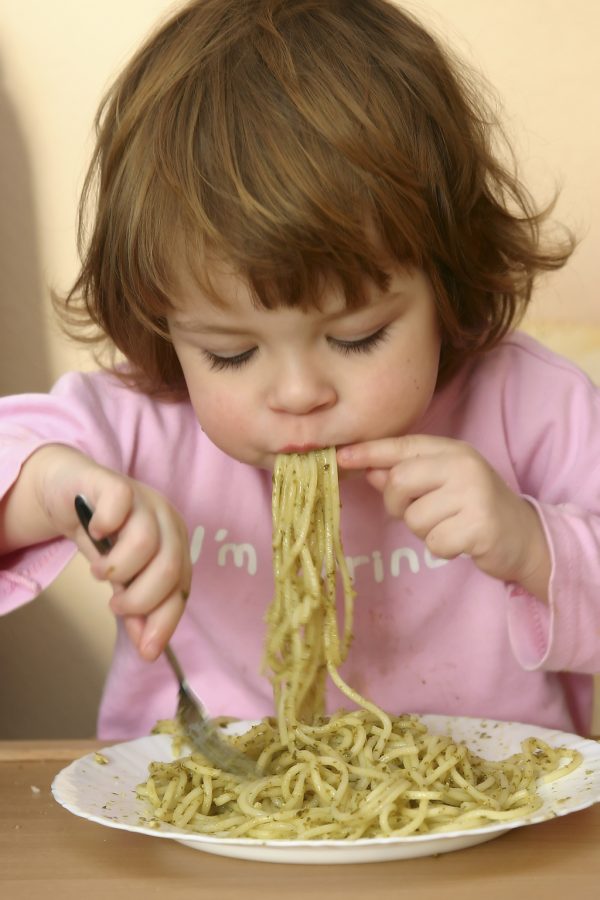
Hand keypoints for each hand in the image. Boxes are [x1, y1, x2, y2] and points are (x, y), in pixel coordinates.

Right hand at [5, 444, 190, 659]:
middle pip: (169, 569)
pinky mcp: (113, 483)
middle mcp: (166, 520)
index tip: (147, 651)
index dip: (165, 620)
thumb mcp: (122, 577)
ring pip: (145, 543)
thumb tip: (148, 649)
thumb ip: (137, 608)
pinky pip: (119, 505)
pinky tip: (94, 533)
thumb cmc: (103, 536)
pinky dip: (104, 526)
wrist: (68, 490)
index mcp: (176, 543)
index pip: (181, 587)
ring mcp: (142, 498)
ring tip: (99, 571)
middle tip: (115, 604)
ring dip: (116, 569)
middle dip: (140, 600)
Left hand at [337, 435, 550, 599]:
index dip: (368, 452)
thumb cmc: (474, 508)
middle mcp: (463, 465)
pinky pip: (434, 542)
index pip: (401, 446)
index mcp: (452, 450)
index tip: (339, 458)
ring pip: (414, 517)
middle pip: (399, 481)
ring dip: (423, 530)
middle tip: (417, 513)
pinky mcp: (479, 526)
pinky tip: (460, 541)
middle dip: (397, 504)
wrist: (524, 537)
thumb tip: (366, 470)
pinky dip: (441, 548)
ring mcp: (474, 494)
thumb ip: (406, 476)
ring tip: (448, 525)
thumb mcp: (441, 485)